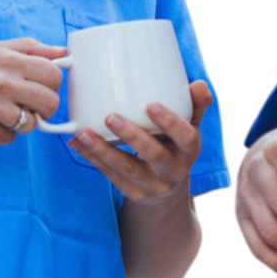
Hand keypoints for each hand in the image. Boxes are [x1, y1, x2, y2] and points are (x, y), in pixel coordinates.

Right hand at [0, 39, 70, 144]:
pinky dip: (1, 134)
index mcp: (6, 58)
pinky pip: (8, 138)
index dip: (52, 85)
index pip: (53, 75)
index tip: (42, 89)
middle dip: (43, 109)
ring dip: (20, 123)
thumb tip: (62, 52)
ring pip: (29, 124)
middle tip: (29, 107)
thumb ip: (28, 48)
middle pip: (48, 103)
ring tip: (2, 113)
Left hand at [67, 81, 213, 203]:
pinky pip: (111, 177)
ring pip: (127, 169)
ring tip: (83, 133)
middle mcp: (175, 170)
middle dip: (131, 136)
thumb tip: (198, 83)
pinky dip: (93, 159)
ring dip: (103, 150)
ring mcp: (154, 185)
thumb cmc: (175, 146)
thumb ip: (194, 105)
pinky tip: (77, 143)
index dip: (170, 122)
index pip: (185, 137)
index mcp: (190, 150)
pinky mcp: (135, 194)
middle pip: (154, 154)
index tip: (151, 105)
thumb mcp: (189, 128)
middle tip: (110, 117)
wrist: (169, 191)